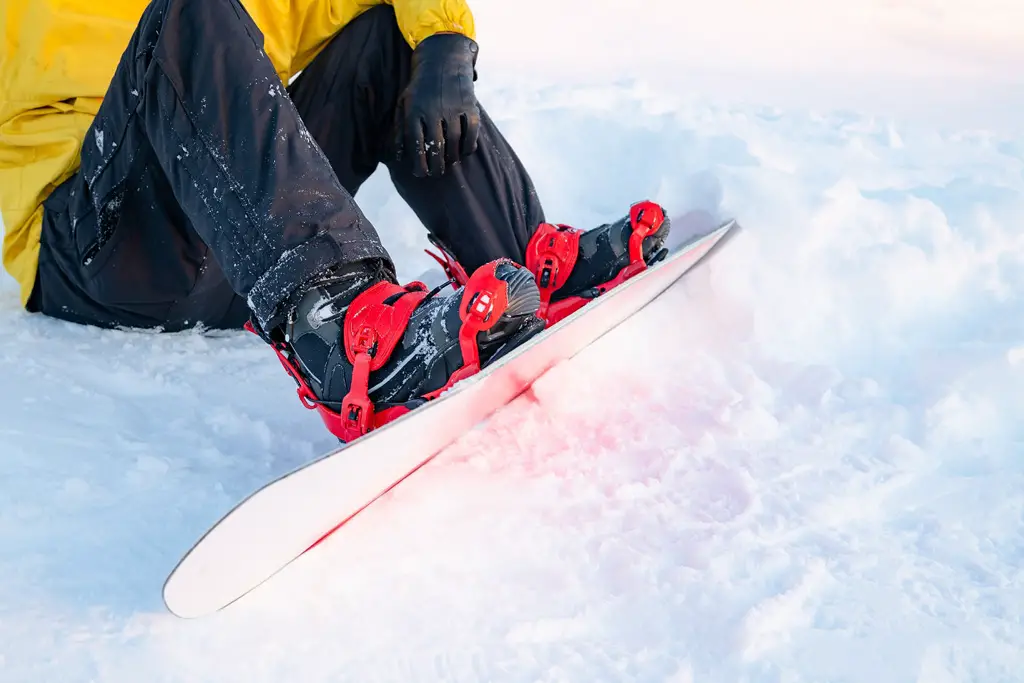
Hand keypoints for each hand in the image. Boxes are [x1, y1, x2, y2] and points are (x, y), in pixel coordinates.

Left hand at [395, 33, 480, 176]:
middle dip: (436, 165)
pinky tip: (465, 151)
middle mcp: (433, 110)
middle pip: (436, 146)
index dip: (419, 163)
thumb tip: (398, 156)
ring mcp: (453, 107)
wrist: (443, 58)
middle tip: (437, 173)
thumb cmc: (420, 87)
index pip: (416, 144)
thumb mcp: (404, 104)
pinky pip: (471, 132)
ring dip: (452, 157)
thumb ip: (400, 129)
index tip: (421, 174)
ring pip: (454, 141)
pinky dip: (469, 145)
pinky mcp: (469, 105)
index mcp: (414, 110)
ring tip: (449, 163)